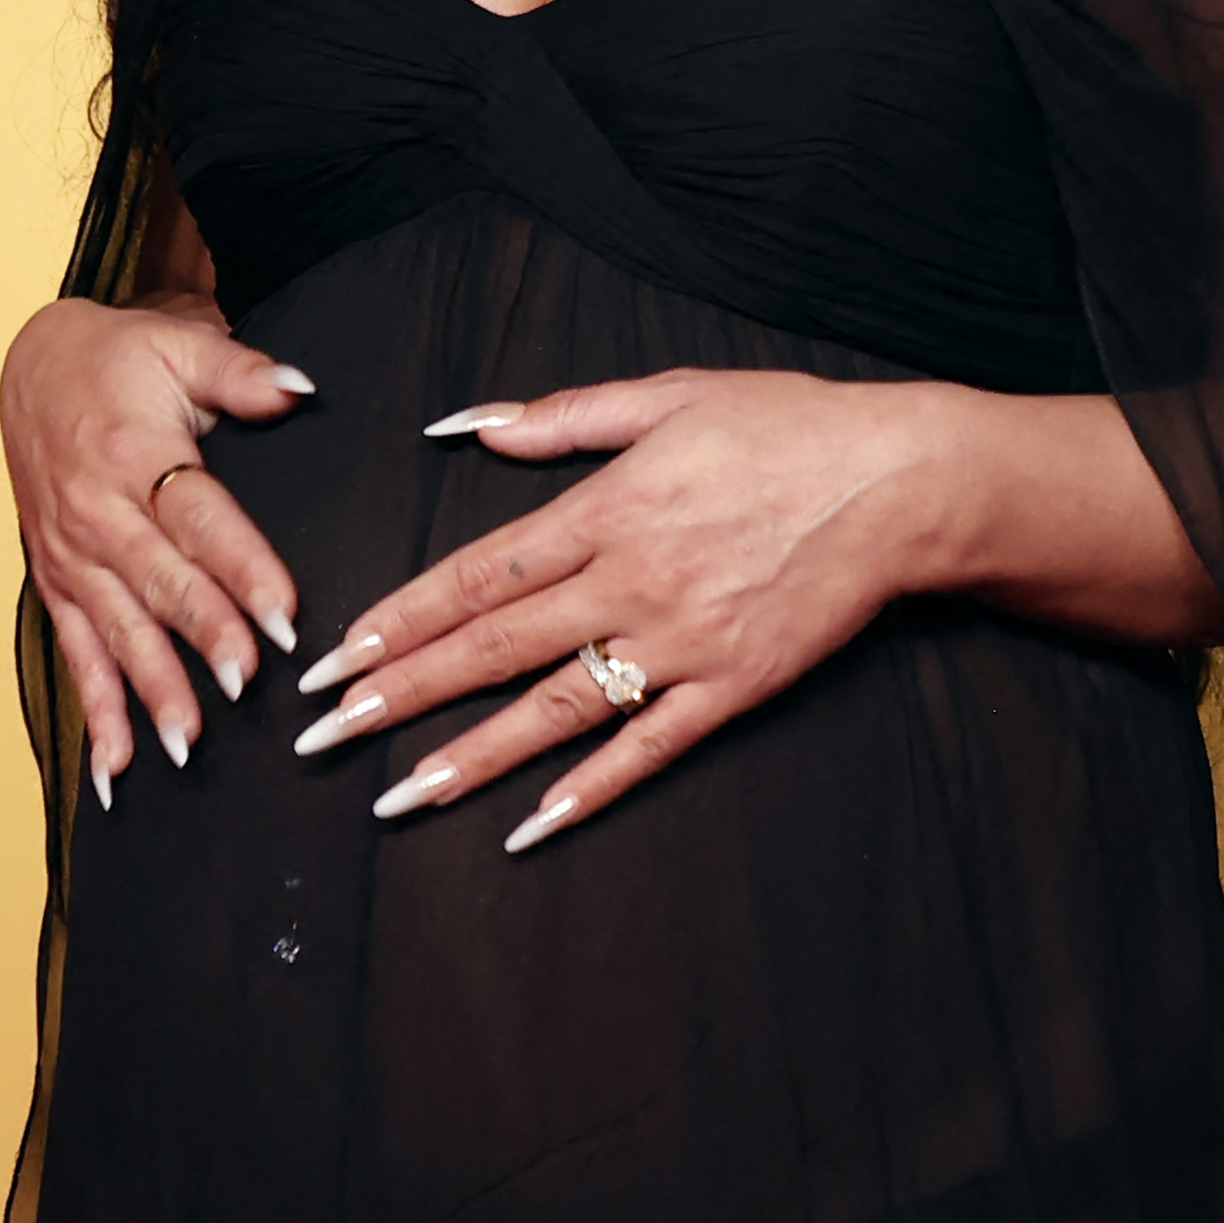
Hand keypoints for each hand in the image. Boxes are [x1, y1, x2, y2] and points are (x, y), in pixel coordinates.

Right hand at [0, 292, 315, 797]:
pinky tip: (118, 769)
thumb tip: (301, 388)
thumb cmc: (116, 359)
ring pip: (116, 631)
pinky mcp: (56, 582)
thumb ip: (241, 373)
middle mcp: (96, 513)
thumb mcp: (179, 345)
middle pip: (158, 582)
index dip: (241, 567)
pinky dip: (96, 714)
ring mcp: (71, 555)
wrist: (30, 367)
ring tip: (191, 742)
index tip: (285, 614)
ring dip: (151, 689)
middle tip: (247, 685)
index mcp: (132, 451)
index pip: (197, 518)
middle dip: (203, 637)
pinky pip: (75, 655)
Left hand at [284, 370, 966, 853]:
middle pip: (492, 650)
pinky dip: (588, 791)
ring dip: (470, 759)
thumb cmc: (785, 427)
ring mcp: (681, 644)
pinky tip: (531, 827)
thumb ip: (559, 414)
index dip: (399, 619)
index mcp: (605, 509)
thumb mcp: (668, 394)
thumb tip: (463, 425)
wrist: (899, 482)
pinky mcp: (733, 687)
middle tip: (324, 740)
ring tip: (398, 798)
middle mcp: (630, 582)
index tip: (336, 658)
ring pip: (554, 712)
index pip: (477, 577)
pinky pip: (648, 750)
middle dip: (399, 697)